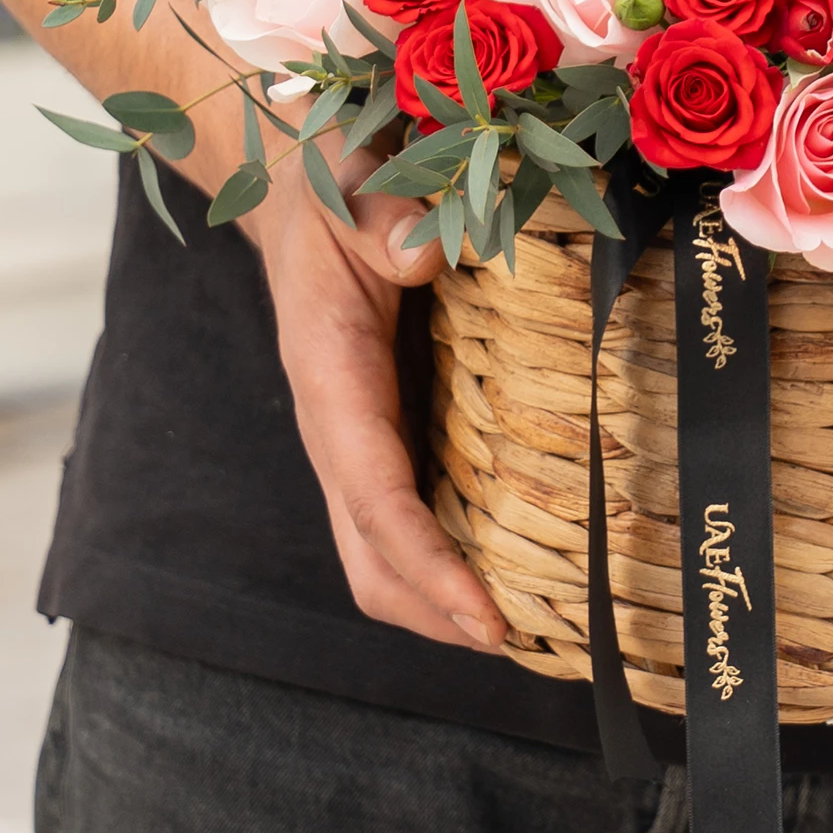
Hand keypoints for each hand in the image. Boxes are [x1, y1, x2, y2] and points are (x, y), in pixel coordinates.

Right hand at [249, 142, 508, 653]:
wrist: (305, 191)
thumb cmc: (335, 193)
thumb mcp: (357, 187)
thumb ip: (388, 218)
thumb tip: (428, 251)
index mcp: (332, 380)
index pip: (376, 498)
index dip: (429, 566)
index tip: (485, 619)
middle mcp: (338, 428)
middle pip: (370, 558)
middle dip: (436, 613)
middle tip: (521, 645)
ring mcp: (358, 439)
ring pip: (381, 551)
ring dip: (441, 600)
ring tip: (527, 628)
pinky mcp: (383, 432)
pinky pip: (404, 517)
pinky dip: (446, 558)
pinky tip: (508, 565)